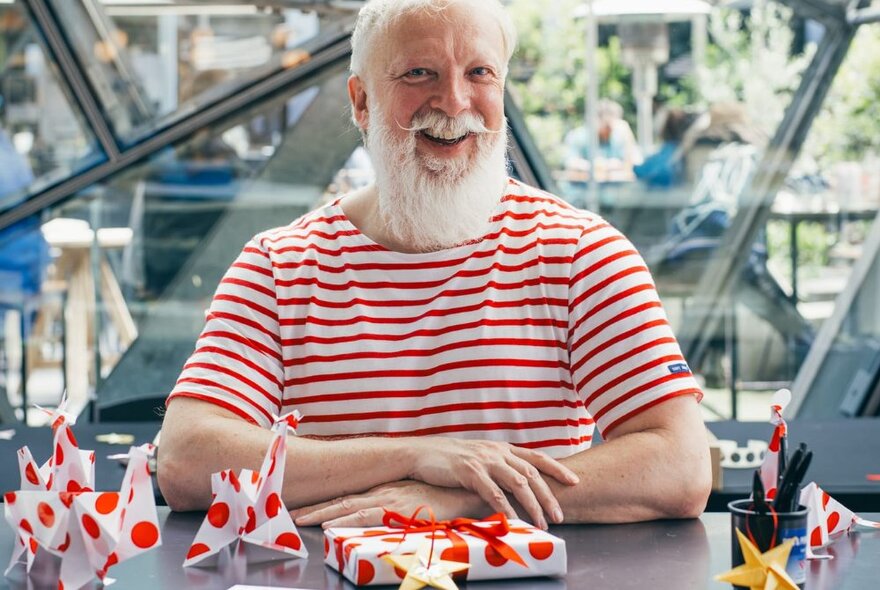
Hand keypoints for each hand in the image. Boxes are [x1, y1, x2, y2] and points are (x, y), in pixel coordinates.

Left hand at [291, 481, 481, 527]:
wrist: (464, 491)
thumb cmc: (443, 496)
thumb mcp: (415, 498)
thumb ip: (398, 504)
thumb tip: (385, 513)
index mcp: (384, 490)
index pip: (349, 496)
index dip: (328, 502)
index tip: (308, 506)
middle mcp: (381, 492)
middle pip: (342, 500)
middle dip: (317, 508)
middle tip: (294, 513)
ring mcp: (387, 500)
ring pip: (347, 508)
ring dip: (323, 514)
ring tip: (303, 520)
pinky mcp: (396, 509)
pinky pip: (365, 517)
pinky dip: (345, 520)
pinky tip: (331, 526)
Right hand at [407, 438, 578, 528]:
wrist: (421, 454)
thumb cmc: (449, 460)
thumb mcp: (478, 458)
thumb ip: (497, 466)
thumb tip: (515, 482)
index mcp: (501, 448)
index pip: (536, 456)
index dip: (557, 468)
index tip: (574, 481)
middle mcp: (497, 452)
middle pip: (532, 473)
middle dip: (549, 495)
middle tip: (560, 515)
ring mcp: (484, 460)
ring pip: (518, 483)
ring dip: (533, 505)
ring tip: (542, 523)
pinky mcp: (470, 472)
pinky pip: (494, 493)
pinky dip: (507, 508)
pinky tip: (514, 521)